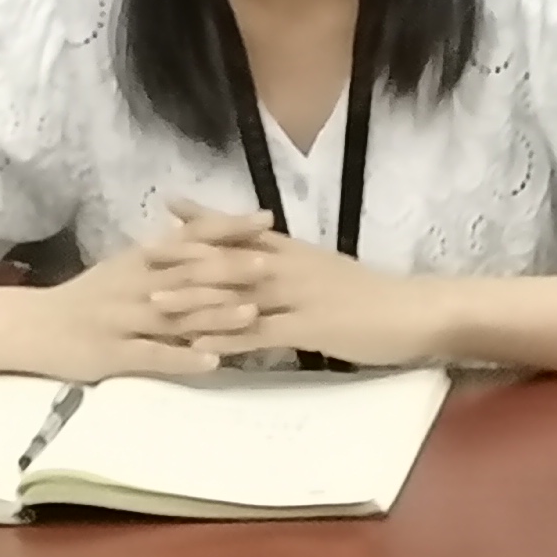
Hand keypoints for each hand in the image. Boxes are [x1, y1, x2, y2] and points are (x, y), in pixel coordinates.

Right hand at [32, 226, 267, 379]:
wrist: (33, 327)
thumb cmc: (87, 297)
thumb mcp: (125, 267)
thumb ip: (164, 254)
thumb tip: (206, 234)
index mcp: (141, 259)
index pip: (191, 237)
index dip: (228, 228)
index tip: (266, 219)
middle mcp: (136, 284)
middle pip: (189, 273)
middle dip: (231, 268)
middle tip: (271, 263)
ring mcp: (125, 319)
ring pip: (176, 314)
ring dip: (215, 313)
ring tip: (253, 312)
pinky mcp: (114, 353)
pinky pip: (153, 356)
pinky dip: (183, 358)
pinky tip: (213, 362)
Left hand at [154, 204, 450, 369]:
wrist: (414, 311)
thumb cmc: (374, 296)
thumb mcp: (330, 271)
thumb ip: (296, 266)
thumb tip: (266, 260)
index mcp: (297, 251)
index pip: (243, 229)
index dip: (205, 218)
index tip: (169, 208)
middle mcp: (291, 267)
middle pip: (229, 258)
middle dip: (185, 256)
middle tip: (143, 254)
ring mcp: (298, 297)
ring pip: (237, 295)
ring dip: (195, 298)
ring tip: (156, 301)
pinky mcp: (308, 328)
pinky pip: (260, 334)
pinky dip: (227, 340)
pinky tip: (200, 348)